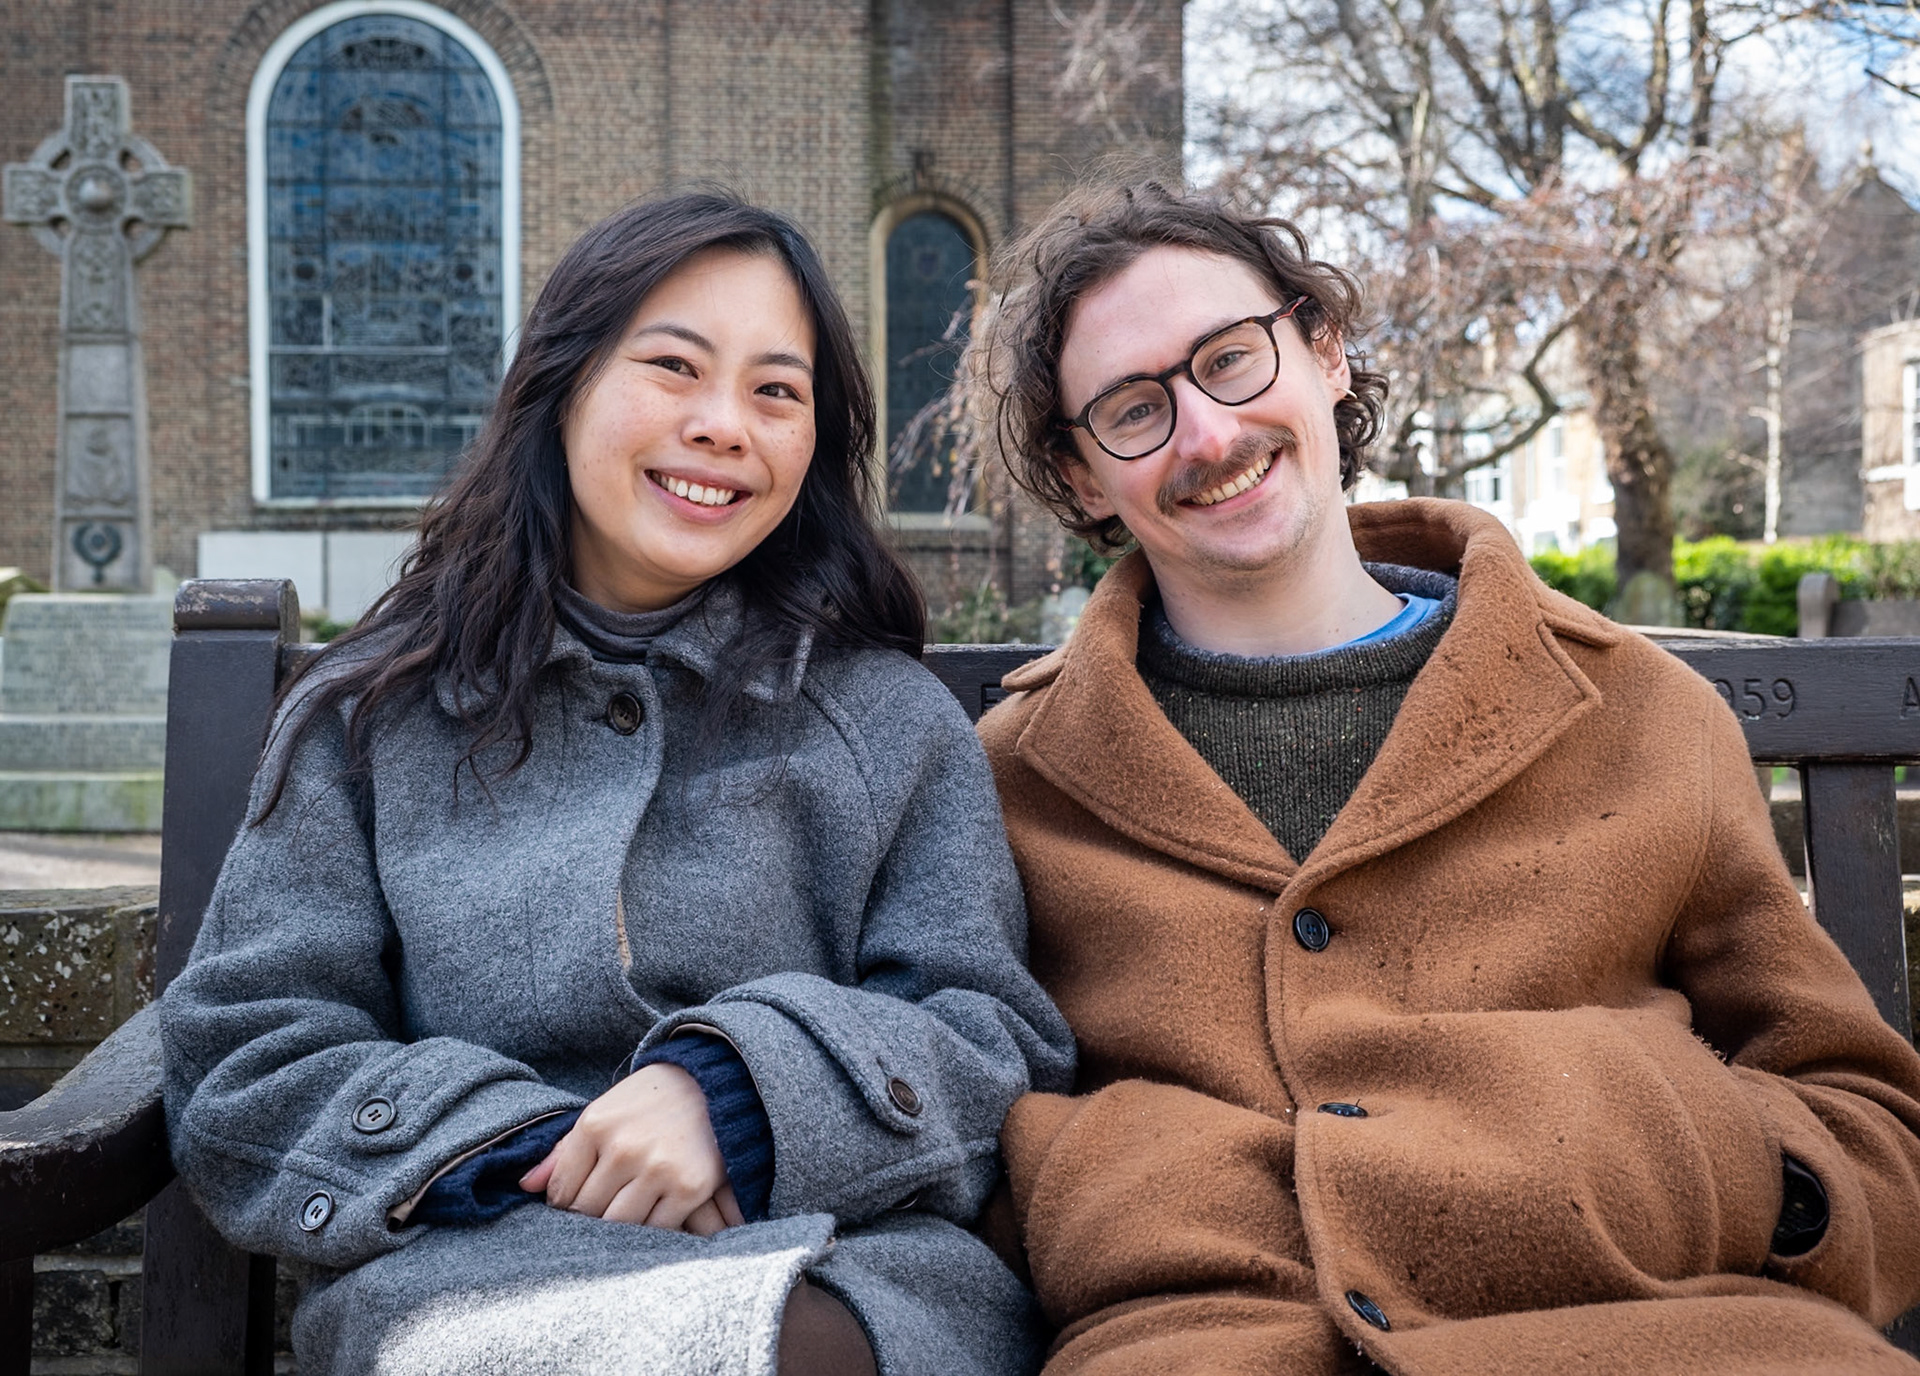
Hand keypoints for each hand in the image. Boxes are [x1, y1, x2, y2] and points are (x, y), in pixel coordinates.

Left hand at [518, 1063, 746, 1233]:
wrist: (715, 1085)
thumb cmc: (651, 1100)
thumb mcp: (603, 1112)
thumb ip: (564, 1150)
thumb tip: (525, 1186)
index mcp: (595, 1125)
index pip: (562, 1190)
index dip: (564, 1204)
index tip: (578, 1202)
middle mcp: (623, 1148)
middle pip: (587, 1212)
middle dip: (590, 1217)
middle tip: (603, 1210)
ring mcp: (657, 1170)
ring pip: (619, 1225)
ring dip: (619, 1226)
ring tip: (627, 1212)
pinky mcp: (689, 1188)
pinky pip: (657, 1228)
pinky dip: (653, 1228)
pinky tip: (655, 1212)